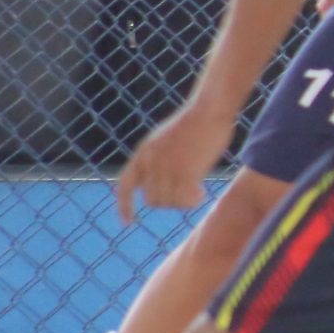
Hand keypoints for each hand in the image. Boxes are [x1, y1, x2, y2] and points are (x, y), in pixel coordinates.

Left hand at [113, 98, 236, 224]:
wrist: (208, 109)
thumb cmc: (195, 122)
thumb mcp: (166, 139)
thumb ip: (158, 159)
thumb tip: (160, 183)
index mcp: (143, 153)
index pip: (125, 186)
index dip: (124, 206)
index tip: (127, 223)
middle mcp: (150, 162)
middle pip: (153, 200)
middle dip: (169, 201)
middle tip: (187, 193)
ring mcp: (167, 168)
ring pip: (169, 202)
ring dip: (183, 201)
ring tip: (197, 191)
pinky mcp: (185, 172)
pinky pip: (184, 200)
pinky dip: (193, 201)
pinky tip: (202, 193)